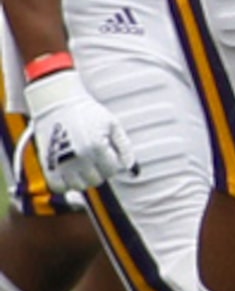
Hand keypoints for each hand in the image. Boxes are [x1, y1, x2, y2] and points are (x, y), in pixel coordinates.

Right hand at [18, 68, 131, 192]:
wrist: (57, 103)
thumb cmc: (86, 112)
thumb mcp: (112, 124)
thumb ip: (124, 146)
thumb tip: (131, 166)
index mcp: (96, 147)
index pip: (111, 170)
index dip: (112, 163)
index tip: (107, 153)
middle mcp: (79, 158)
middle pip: (96, 180)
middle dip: (99, 170)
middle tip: (95, 157)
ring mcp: (62, 163)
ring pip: (79, 186)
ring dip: (83, 178)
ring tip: (82, 164)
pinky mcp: (47, 164)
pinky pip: (59, 187)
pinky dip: (66, 183)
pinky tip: (70, 172)